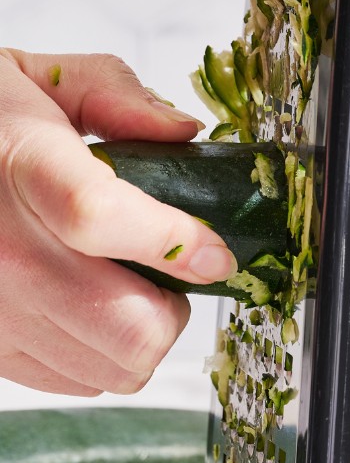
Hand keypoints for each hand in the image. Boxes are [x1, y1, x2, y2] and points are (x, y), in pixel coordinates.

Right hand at [0, 51, 238, 395]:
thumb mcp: (40, 79)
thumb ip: (116, 95)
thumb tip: (184, 131)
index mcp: (20, 164)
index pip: (98, 218)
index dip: (175, 243)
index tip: (217, 255)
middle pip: (126, 325)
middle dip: (173, 309)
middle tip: (170, 278)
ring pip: (112, 368)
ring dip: (142, 338)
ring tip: (127, 292)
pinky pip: (74, 383)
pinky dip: (102, 358)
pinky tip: (89, 314)